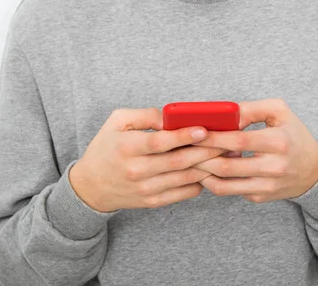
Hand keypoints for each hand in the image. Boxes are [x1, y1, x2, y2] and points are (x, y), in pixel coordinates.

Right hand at [69, 107, 228, 211]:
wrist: (91, 186)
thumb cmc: (107, 147)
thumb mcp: (117, 122)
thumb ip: (145, 115)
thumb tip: (172, 116)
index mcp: (127, 147)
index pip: (160, 142)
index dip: (183, 136)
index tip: (203, 129)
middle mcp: (136, 170)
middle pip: (178, 161)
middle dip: (205, 151)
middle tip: (226, 141)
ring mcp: (145, 188)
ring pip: (184, 178)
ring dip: (207, 166)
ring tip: (225, 155)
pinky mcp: (152, 202)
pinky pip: (182, 193)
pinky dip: (199, 182)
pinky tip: (210, 170)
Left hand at [190, 98, 317, 202]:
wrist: (314, 170)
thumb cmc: (293, 135)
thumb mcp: (279, 112)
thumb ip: (251, 109)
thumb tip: (224, 116)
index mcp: (279, 142)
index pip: (238, 140)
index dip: (213, 137)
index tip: (194, 131)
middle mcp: (273, 167)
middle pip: (226, 166)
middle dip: (200, 157)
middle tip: (184, 148)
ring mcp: (266, 186)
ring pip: (223, 184)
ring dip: (202, 172)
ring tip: (190, 159)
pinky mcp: (259, 197)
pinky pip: (229, 191)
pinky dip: (213, 180)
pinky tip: (205, 169)